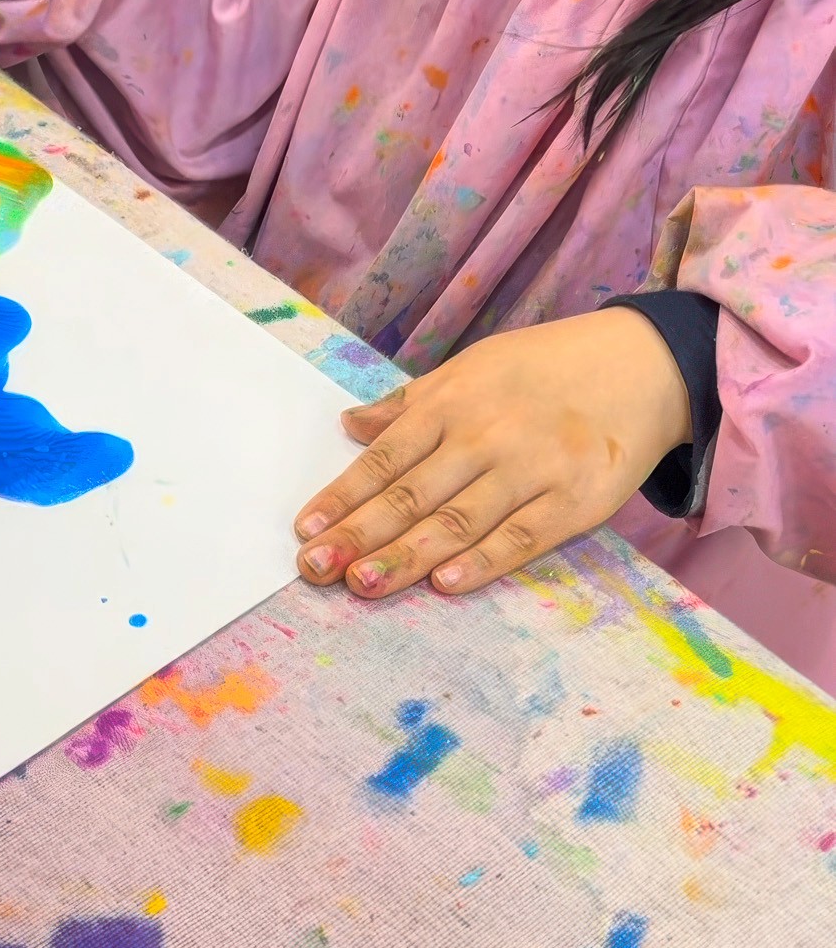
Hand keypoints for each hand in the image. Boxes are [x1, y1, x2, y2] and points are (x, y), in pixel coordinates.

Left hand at [293, 309, 691, 597]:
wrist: (642, 364)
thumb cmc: (543, 369)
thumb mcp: (470, 369)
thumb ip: (410, 404)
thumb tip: (349, 424)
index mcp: (452, 401)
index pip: (386, 456)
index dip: (343, 495)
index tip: (306, 529)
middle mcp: (485, 435)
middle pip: (412, 494)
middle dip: (360, 533)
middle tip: (316, 568)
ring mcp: (531, 469)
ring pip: (457, 521)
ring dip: (406, 556)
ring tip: (362, 584)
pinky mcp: (575, 501)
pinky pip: (521, 536)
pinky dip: (482, 561)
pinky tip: (444, 583)